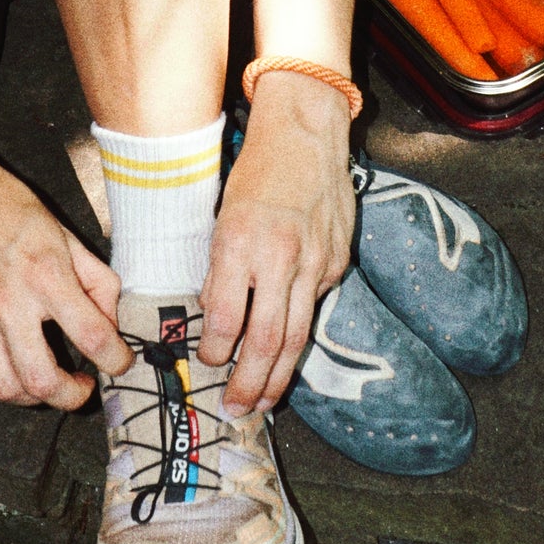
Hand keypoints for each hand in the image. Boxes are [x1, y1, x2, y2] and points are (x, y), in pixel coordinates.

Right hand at [0, 140, 129, 409]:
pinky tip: (1, 347)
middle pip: (42, 382)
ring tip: (42, 379)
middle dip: (71, 398)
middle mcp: (7, 301)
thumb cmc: (6, 208)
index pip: (93, 336)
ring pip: (3, 387)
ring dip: (31, 394)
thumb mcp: (64, 233)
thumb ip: (95, 279)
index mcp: (46, 274)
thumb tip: (111, 321)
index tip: (119, 363)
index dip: (116, 361)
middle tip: (79, 388)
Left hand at [200, 73, 354, 412]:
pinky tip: (286, 354)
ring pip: (298, 335)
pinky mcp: (337, 262)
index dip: (216, 351)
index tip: (206, 365)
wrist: (306, 133)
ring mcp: (315, 262)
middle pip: (267, 340)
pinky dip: (300, 335)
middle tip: (238, 410)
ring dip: (279, 376)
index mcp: (241, 243)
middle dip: (251, 383)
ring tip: (265, 402)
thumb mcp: (221, 216)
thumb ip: (220, 269)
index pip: (228, 318)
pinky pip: (316, 307)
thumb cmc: (256, 172)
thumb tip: (217, 317)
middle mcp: (280, 257)